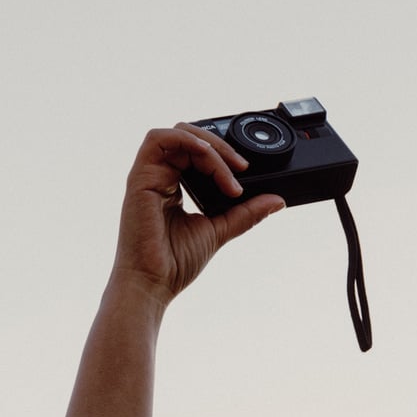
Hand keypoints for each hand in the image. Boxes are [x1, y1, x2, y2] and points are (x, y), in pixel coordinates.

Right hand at [111, 122, 284, 305]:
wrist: (155, 284)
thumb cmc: (176, 263)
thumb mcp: (219, 229)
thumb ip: (245, 213)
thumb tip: (276, 200)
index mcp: (173, 184)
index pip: (197, 151)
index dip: (223, 153)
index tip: (245, 172)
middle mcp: (159, 175)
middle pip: (190, 136)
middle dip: (221, 146)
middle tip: (242, 167)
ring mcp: (148, 174)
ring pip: (178, 133)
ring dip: (208, 144)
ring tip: (228, 168)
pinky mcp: (140, 177)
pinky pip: (157, 139)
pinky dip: (186, 140)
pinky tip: (206, 155)